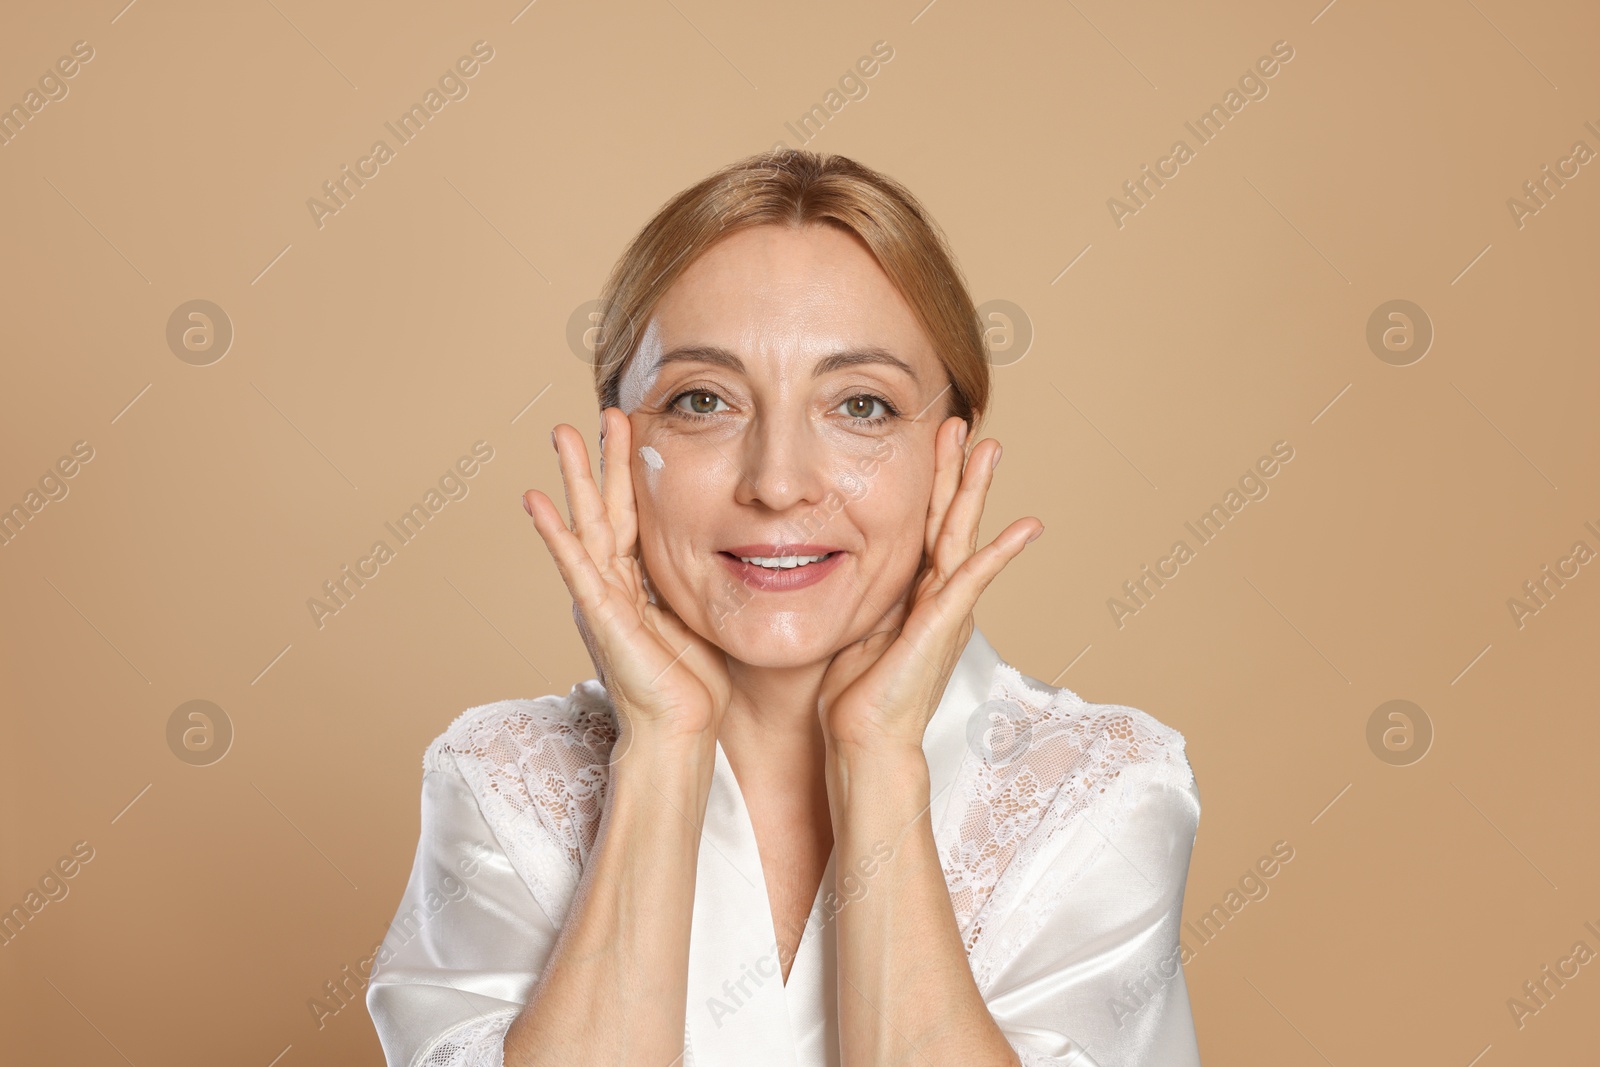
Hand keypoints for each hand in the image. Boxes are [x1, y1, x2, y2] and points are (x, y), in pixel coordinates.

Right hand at [523, 407, 730, 745]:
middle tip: (601, 410)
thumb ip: (709, 580)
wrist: (683, 730)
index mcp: (641, 581)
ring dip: (575, 478)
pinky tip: (537, 502)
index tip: (636, 427)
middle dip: (604, 459)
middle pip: (608, 507)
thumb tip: (744, 548)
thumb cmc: (698, 683)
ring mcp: (603, 598)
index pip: (636, 514)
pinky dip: (556, 534)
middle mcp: (616, 583)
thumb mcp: (707, 613)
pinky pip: (577, 566)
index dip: (634, 472)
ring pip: (588, 525)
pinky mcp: (600, 616)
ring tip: (560, 433)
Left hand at [818, 417, 1041, 751]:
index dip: (929, 483)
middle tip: (966, 424)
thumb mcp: (855, 627)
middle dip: (957, 470)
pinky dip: (1000, 552)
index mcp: (914, 594)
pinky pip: (973, 580)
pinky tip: (1025, 526)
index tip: (931, 442)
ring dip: (976, 490)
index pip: (924, 525)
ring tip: (991, 447)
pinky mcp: (943, 626)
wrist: (866, 741)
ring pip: (962, 535)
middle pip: (948, 519)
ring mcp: (944, 609)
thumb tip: (834, 562)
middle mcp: (936, 596)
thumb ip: (862, 594)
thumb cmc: (855, 696)